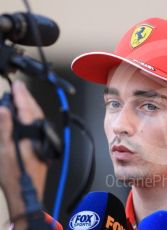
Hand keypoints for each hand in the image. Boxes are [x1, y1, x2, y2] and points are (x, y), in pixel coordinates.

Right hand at [0, 81, 47, 222]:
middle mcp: (41, 135)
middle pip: (35, 112)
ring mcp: (43, 140)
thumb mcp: (4, 150)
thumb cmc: (15, 175)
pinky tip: (28, 117)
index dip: (21, 96)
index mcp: (31, 133)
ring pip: (38, 119)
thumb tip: (5, 109)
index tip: (17, 86)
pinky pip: (39, 126)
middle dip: (27, 98)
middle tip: (19, 88)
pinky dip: (33, 118)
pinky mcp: (43, 146)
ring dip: (31, 107)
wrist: (27, 193)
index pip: (27, 109)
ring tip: (23, 98)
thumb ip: (5, 128)